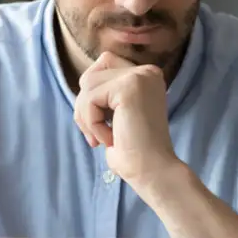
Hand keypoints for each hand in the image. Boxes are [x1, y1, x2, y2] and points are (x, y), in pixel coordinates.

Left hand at [74, 51, 180, 185]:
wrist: (153, 172)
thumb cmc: (133, 151)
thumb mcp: (117, 114)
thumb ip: (106, 93)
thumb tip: (84, 82)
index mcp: (147, 76)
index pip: (103, 66)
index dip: (93, 96)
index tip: (102, 125)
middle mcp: (146, 71)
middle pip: (91, 74)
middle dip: (84, 107)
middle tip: (95, 136)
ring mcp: (139, 76)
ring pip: (87, 85)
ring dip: (86, 117)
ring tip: (102, 139)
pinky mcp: (129, 87)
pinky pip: (91, 99)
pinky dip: (92, 123)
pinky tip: (109, 139)